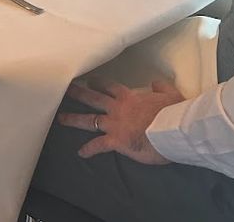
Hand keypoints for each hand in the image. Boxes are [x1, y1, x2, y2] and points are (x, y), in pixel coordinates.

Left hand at [57, 79, 182, 164]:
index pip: (110, 86)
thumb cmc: (173, 112)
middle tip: (65, 90)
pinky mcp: (116, 141)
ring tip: (60, 118)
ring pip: (89, 119)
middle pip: (93, 98)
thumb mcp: (170, 94)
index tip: (90, 80)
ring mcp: (114, 124)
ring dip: (74, 119)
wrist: (172, 130)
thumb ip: (160, 87)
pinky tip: (81, 153)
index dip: (99, 83)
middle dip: (78, 94)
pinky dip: (89, 149)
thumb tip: (155, 82)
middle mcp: (117, 108)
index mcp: (129, 97)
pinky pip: (98, 145)